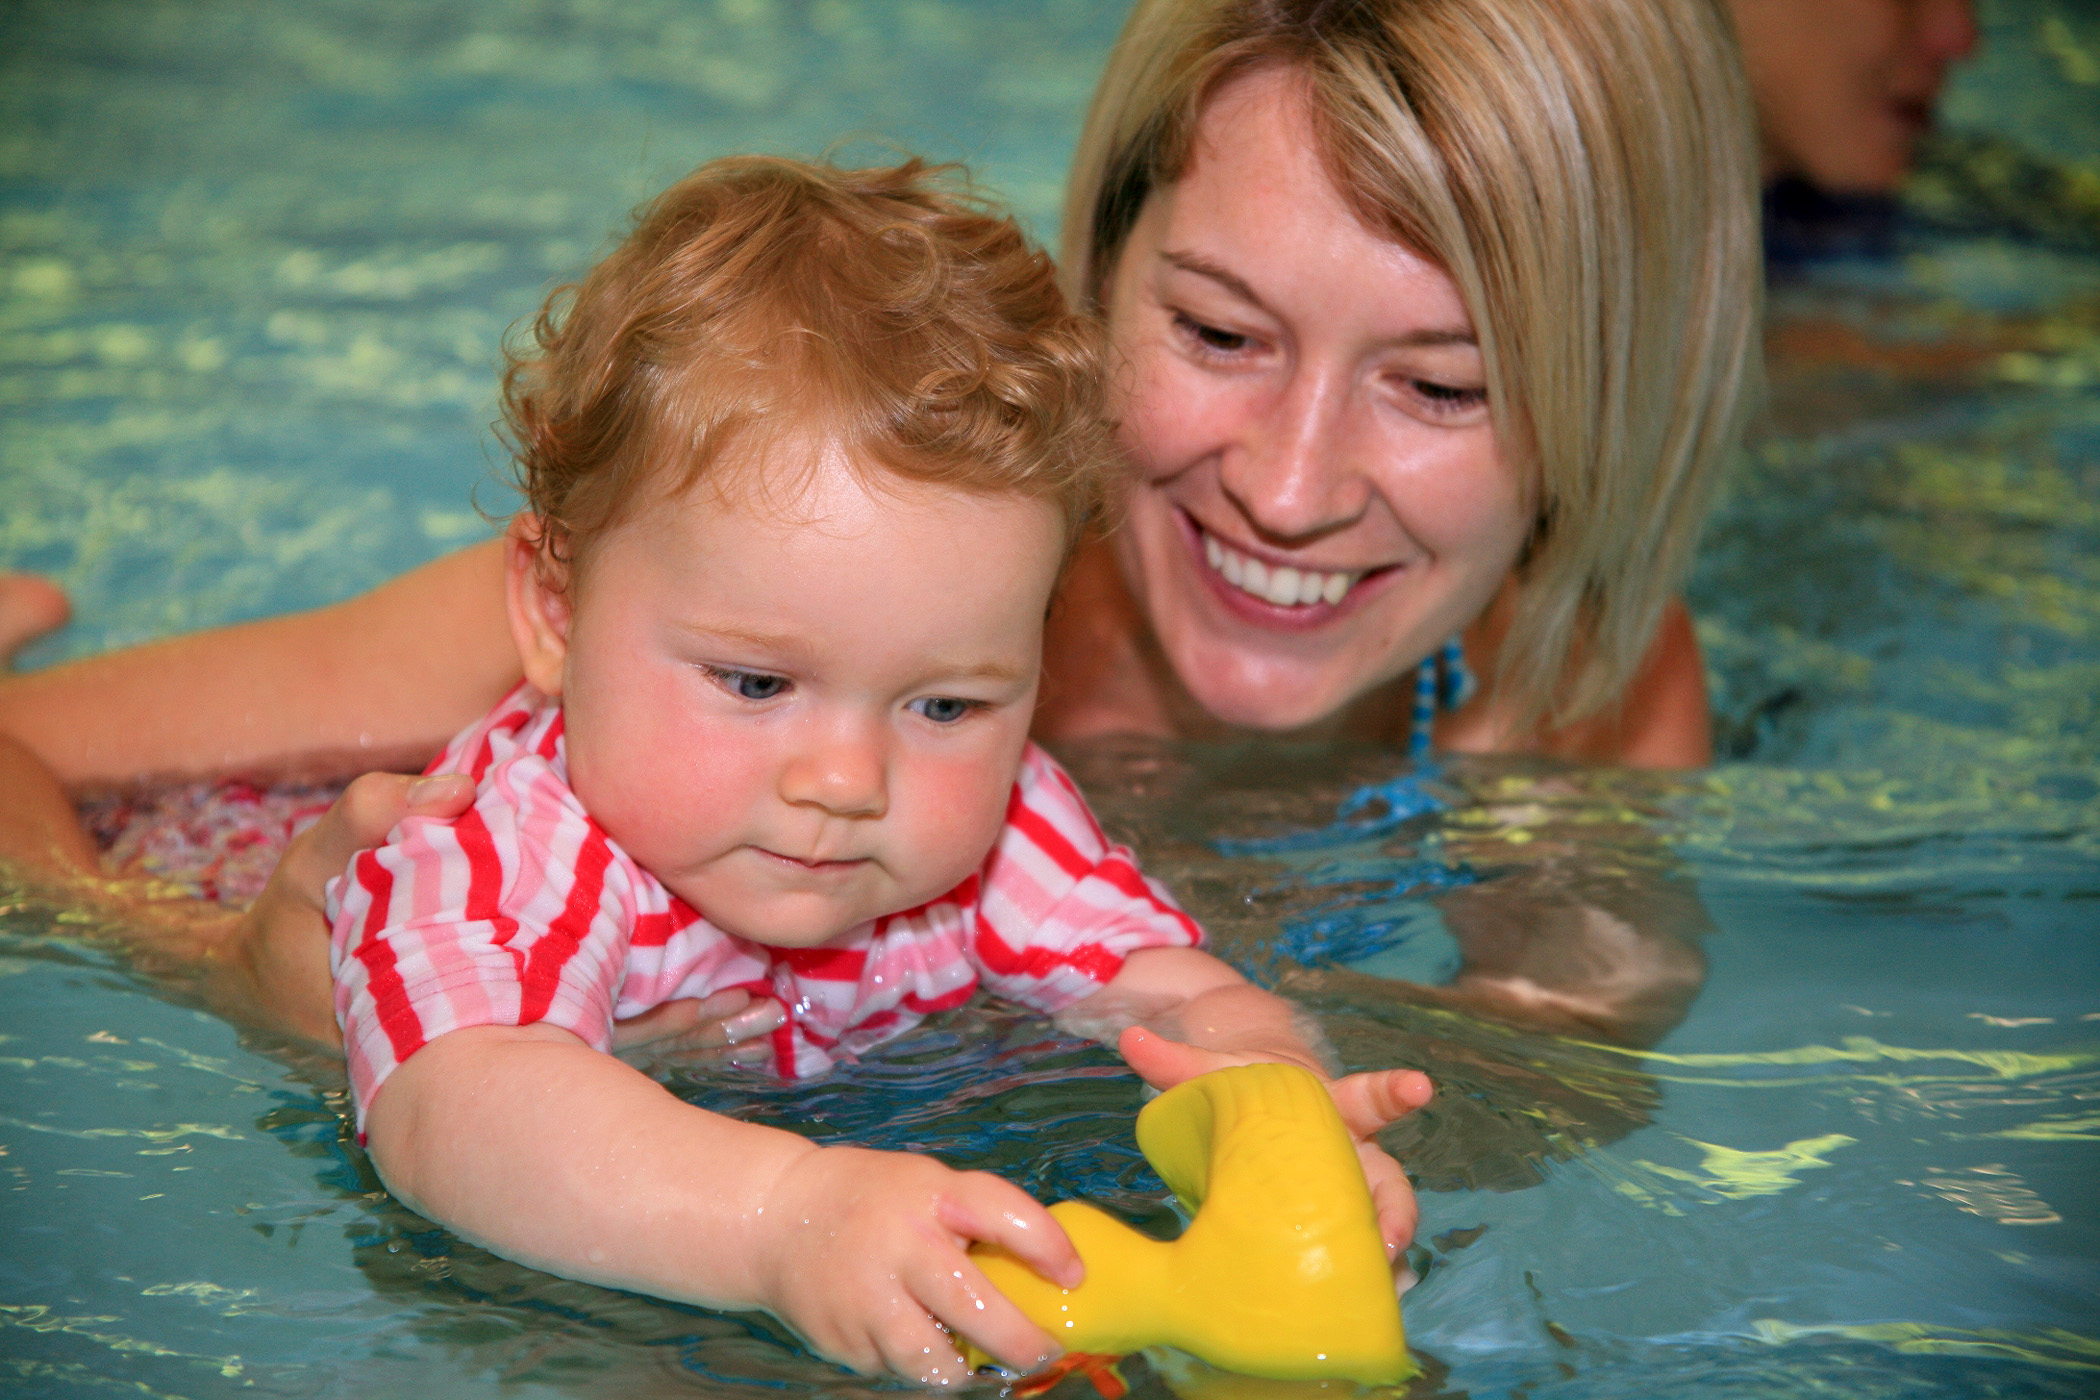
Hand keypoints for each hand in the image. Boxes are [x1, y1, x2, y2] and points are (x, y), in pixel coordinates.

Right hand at [227, 771, 774, 1053]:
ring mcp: (505, 1038)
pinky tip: (711, 1005)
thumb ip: (374, 816)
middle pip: (616, 1048)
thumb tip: (450, 790)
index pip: (590, 1025)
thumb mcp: (316, 860)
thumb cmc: (295, 916)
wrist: (263, 974)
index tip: (739, 998)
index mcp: (470, 1007)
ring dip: (683, 1034)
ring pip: (612, 1048)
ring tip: (763, 1016)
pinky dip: (654, 1020)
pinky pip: (595, 1031)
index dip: (666, 1018)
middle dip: (692, 1031)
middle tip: (768, 1013)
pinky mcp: (508, 1023)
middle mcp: (496, 1038)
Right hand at [755, 1145, 1080, 1383]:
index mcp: (931, 1195)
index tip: (1074, 1277)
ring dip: (964, 1367)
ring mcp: (866, 1298)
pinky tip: (912, 1338)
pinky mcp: (843, 1340)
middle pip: (975, 1307)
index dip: (1048, 1247)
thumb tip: (1047, 1274)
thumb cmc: (872, 1200)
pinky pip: (897, 1369)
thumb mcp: (927, 1184)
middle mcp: (900, 1245)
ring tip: (974, 1357)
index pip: (1004, 1214)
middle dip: (1020, 1342)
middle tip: (1045, 1350)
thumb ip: (976, 1220)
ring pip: (934, 1360)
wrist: (774, 1218)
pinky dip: (915, 1364)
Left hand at [1117, 1026, 1431, 1259]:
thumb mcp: (1213, 1074)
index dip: (1396, 1091)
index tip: (1421, 1087)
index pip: (1370, 1097)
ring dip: (1381, 1256)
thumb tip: (1128, 1039)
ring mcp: (1343, 1195)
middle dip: (1397, 1209)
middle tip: (1393, 1237)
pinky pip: (1353, 1256)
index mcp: (1329, 1109)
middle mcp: (1349, 1154)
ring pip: (1380, 1226)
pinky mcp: (1330, 1230)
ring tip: (1377, 1286)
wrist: (1252, 1115)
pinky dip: (1356, 1280)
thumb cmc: (1244, 1091)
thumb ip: (1174, 1060)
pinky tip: (1349, 1308)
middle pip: (1389, 1182)